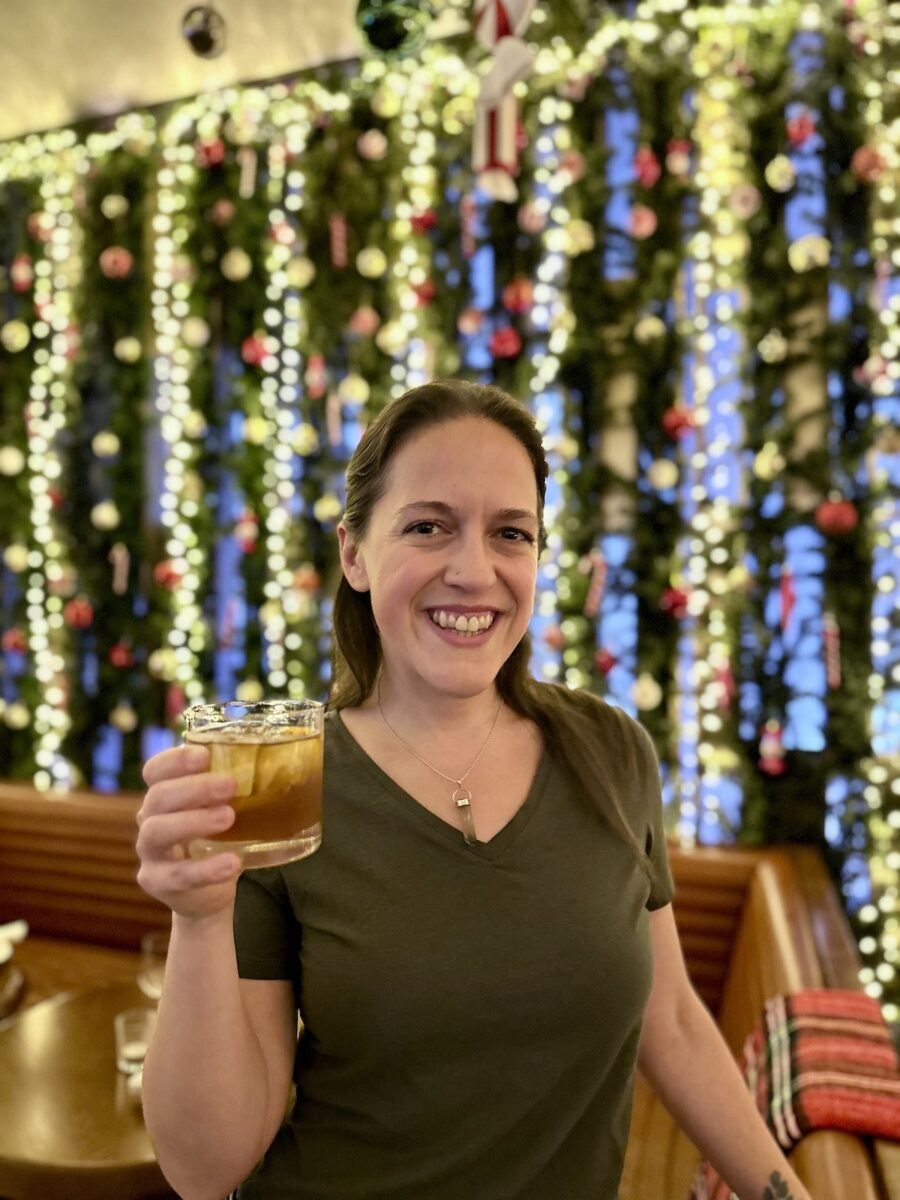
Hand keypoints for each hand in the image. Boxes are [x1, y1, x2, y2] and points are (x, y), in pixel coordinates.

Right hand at [137, 744, 240, 919]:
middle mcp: (150, 819)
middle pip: (158, 797)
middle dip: (194, 788)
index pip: (155, 770)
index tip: (204, 755)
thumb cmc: (218, 840)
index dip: (175, 760)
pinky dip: (206, 869)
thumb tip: (276, 764)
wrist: (209, 891)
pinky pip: (177, 875)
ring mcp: (149, 853)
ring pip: (157, 831)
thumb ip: (233, 792)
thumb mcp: (224, 811)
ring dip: (193, 821)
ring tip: (228, 817)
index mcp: (164, 795)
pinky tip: (232, 863)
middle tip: (230, 785)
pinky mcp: (157, 882)